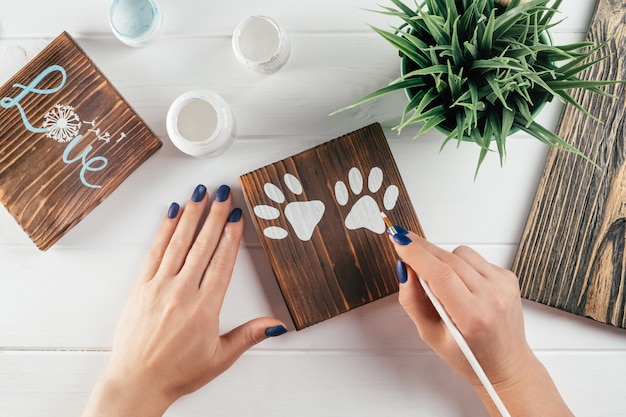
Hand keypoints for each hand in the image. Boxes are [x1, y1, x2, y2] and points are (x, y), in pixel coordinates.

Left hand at [82, 184, 286, 416]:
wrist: (137, 382)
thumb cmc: (176, 372)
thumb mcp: (220, 357)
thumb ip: (249, 336)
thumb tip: (275, 324)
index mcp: (205, 307)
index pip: (222, 262)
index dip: (232, 235)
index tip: (238, 216)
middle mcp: (182, 292)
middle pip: (203, 245)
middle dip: (215, 215)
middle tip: (224, 193)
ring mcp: (159, 287)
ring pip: (179, 242)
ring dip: (191, 215)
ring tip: (200, 194)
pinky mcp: (141, 287)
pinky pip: (155, 252)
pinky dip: (164, 230)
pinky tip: (171, 214)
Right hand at [391, 231, 572, 416]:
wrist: (506, 364)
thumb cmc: (470, 356)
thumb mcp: (431, 335)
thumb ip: (413, 301)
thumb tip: (404, 270)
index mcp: (473, 316)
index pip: (440, 274)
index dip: (416, 253)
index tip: (399, 240)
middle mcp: (492, 297)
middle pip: (448, 259)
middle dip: (421, 249)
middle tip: (403, 244)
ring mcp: (503, 285)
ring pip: (461, 253)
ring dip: (443, 259)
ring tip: (440, 281)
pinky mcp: (508, 277)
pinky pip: (475, 258)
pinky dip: (461, 265)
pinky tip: (460, 284)